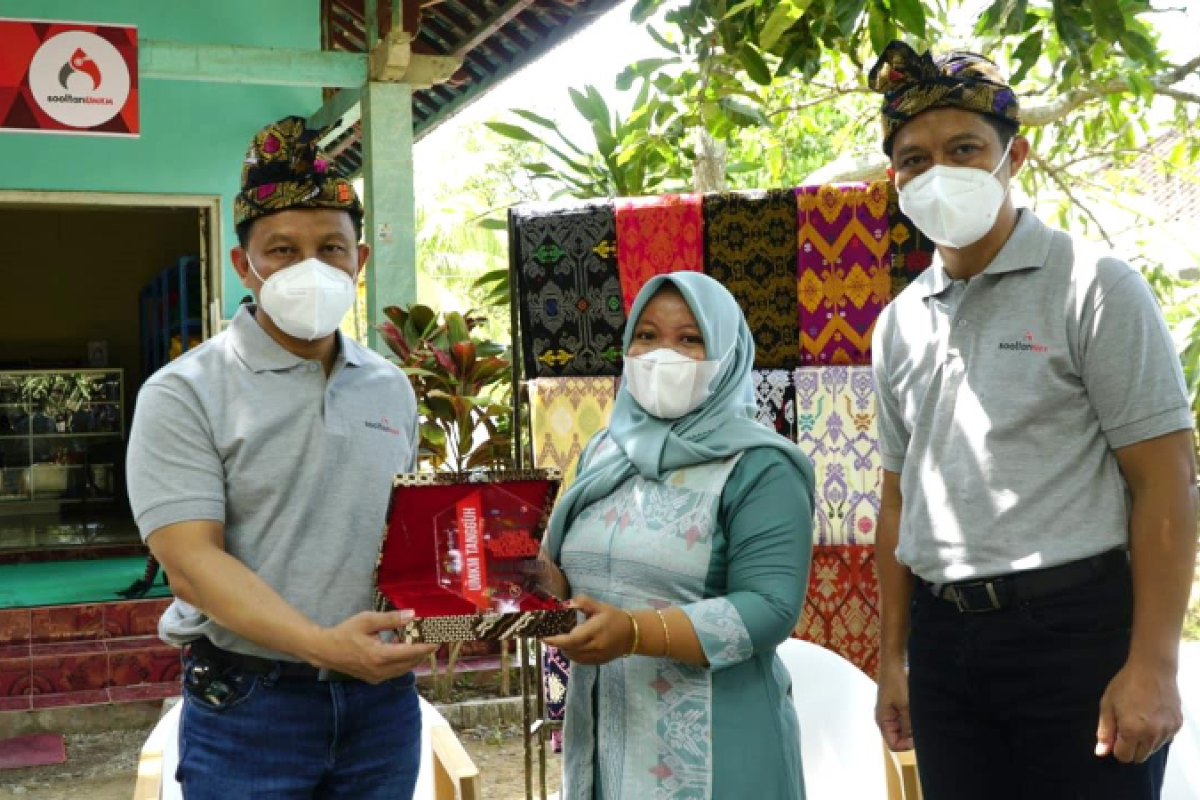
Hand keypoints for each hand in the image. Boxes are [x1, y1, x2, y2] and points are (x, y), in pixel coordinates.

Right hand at [311, 610, 439, 683]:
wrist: (325, 650)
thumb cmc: (345, 633)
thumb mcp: (367, 620)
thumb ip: (390, 619)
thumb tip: (412, 614)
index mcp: (380, 656)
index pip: (410, 652)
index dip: (426, 647)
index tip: (438, 641)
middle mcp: (381, 670)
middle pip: (410, 663)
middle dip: (423, 652)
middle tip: (433, 640)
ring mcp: (377, 677)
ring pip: (403, 669)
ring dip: (414, 658)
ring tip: (423, 644)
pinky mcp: (374, 679)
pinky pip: (395, 672)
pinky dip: (404, 662)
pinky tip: (405, 650)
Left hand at [542, 596, 632, 664]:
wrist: (632, 634)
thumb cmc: (614, 618)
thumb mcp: (600, 607)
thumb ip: (583, 603)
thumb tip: (566, 603)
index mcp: (595, 631)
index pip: (571, 639)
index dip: (556, 640)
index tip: (543, 637)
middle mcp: (595, 647)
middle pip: (570, 649)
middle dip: (558, 643)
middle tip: (549, 635)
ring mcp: (596, 656)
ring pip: (573, 656)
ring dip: (564, 649)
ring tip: (560, 640)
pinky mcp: (598, 662)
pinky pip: (579, 661)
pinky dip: (572, 654)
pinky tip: (572, 646)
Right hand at [876, 657, 913, 751]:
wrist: (895, 661)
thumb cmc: (897, 681)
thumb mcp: (905, 706)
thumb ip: (908, 726)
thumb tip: (913, 743)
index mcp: (882, 721)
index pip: (894, 745)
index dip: (907, 745)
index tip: (919, 737)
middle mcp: (885, 719)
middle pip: (899, 738)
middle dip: (911, 735)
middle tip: (922, 725)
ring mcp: (891, 712)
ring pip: (904, 729)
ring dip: (913, 725)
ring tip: (921, 716)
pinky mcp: (897, 706)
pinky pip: (906, 719)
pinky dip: (913, 718)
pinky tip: (919, 711)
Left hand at [1096, 659, 1181, 763]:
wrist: (1153, 668)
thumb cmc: (1127, 683)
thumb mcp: (1107, 705)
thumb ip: (1105, 731)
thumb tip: (1101, 752)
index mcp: (1132, 730)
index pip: (1124, 757)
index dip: (1117, 748)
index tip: (1115, 735)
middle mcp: (1152, 734)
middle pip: (1139, 757)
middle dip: (1130, 747)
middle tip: (1126, 727)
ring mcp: (1167, 731)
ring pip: (1153, 749)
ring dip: (1144, 742)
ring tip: (1139, 719)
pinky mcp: (1177, 725)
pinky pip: (1165, 739)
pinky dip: (1157, 734)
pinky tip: (1151, 717)